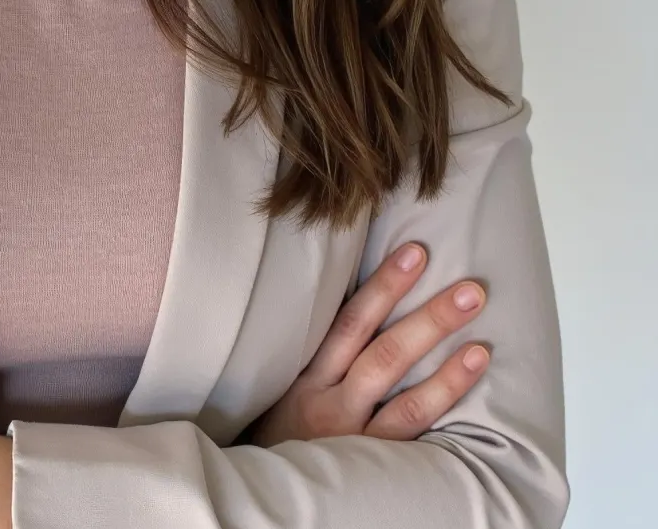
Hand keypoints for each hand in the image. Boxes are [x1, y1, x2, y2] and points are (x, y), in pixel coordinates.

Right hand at [247, 242, 489, 445]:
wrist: (264, 492)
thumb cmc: (282, 435)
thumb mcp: (284, 388)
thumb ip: (318, 353)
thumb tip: (363, 302)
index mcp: (308, 376)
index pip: (349, 322)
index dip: (384, 286)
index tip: (415, 253)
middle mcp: (331, 404)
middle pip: (383, 353)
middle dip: (428, 318)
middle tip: (469, 289)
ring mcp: (355, 439)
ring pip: (403, 397)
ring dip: (445, 365)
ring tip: (481, 337)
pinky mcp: (374, 468)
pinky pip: (413, 436)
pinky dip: (442, 406)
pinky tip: (468, 382)